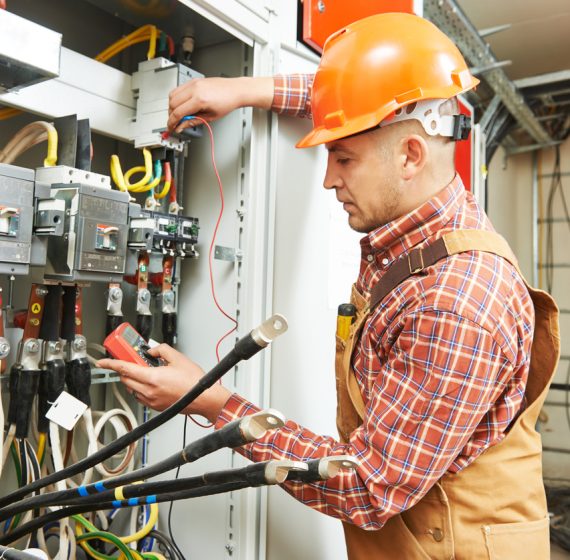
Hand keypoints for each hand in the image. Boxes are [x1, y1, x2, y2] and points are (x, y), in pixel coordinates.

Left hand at [97, 344, 231, 422]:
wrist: (203, 398)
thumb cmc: (194, 382)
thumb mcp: (178, 358)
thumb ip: (161, 350)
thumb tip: (152, 351)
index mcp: (152, 378)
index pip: (124, 369)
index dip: (111, 364)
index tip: (103, 362)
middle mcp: (149, 391)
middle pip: (126, 379)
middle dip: (126, 369)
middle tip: (135, 361)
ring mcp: (151, 401)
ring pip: (132, 388)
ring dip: (134, 379)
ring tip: (148, 372)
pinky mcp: (155, 407)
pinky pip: (140, 396)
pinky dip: (141, 388)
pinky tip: (153, 382)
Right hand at [167, 76, 273, 131]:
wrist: (235, 90)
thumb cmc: (227, 102)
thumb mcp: (210, 117)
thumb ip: (193, 122)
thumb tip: (181, 126)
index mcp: (200, 100)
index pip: (178, 113)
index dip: (172, 122)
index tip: (171, 128)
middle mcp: (195, 89)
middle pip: (172, 103)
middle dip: (171, 115)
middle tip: (175, 122)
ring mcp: (193, 83)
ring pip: (172, 95)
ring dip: (172, 106)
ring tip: (178, 114)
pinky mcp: (193, 80)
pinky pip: (178, 88)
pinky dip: (176, 97)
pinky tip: (182, 104)